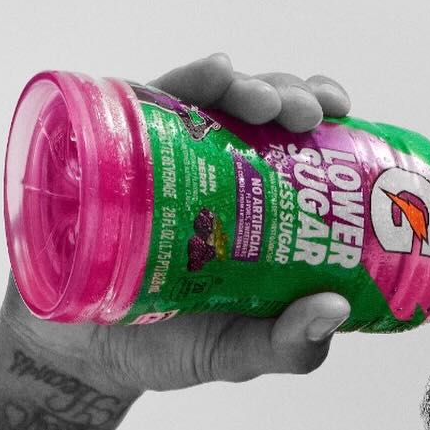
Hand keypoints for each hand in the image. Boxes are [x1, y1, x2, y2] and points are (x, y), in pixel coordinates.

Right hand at [0, 53, 355, 397]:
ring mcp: (166, 159)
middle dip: (290, 97)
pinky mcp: (118, 154)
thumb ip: (290, 345)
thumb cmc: (172, 347)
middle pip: (263, 115)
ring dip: (244, 87)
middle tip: (306, 112)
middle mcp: (218, 173)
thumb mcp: (240, 354)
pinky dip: (186, 83)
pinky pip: (147, 106)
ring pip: (213, 100)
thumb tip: (334, 309)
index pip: (301, 153)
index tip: (343, 114)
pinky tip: (214, 73)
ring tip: (262, 99)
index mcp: (260, 211)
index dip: (326, 124)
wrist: (86, 356)